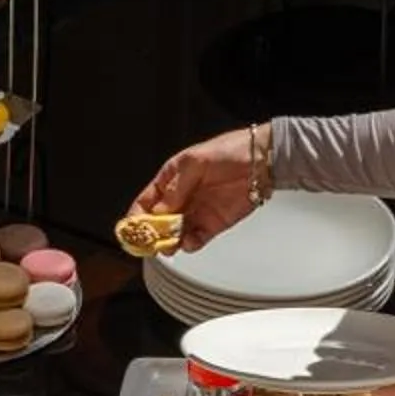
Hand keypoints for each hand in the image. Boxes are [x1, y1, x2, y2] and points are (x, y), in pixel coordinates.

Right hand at [127, 128, 261, 252]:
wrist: (261, 161)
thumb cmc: (229, 151)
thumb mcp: (194, 162)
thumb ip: (176, 187)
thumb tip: (160, 210)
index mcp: (171, 179)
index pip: (146, 200)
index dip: (137, 215)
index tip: (133, 228)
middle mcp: (181, 198)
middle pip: (158, 221)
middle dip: (152, 233)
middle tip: (150, 241)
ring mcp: (196, 212)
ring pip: (175, 234)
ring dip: (170, 241)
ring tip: (169, 244)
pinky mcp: (212, 224)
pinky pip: (196, 239)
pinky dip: (190, 244)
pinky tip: (189, 242)